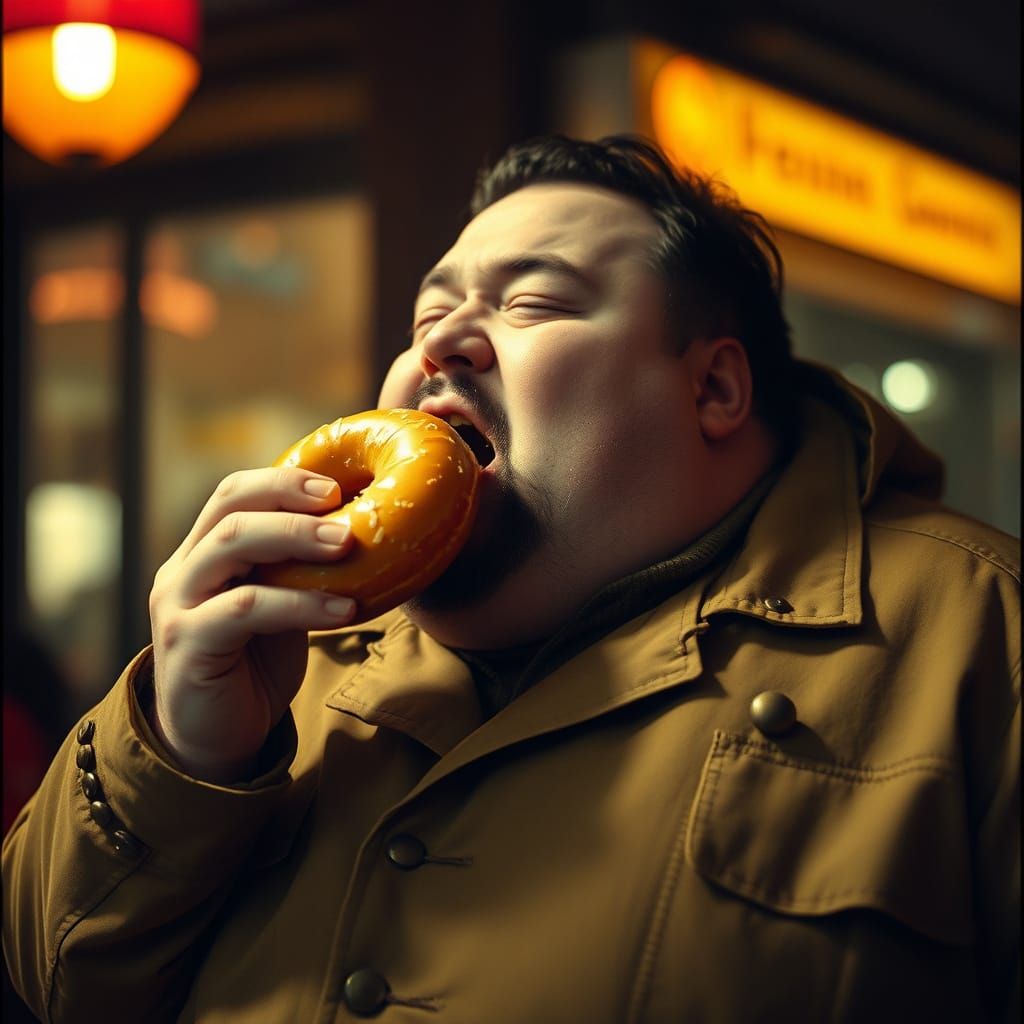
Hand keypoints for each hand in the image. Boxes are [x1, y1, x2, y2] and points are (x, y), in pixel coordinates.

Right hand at [147, 468, 356, 782]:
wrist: (215, 740)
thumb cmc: (254, 665)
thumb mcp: (278, 605)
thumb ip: (297, 570)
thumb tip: (364, 531)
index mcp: (202, 553)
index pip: (233, 494)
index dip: (282, 481)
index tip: (337, 484)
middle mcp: (183, 571)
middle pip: (231, 511)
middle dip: (290, 501)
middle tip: (345, 508)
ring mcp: (178, 606)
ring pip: (230, 547)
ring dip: (295, 539)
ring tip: (348, 546)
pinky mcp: (187, 644)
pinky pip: (244, 609)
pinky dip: (298, 604)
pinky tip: (342, 610)